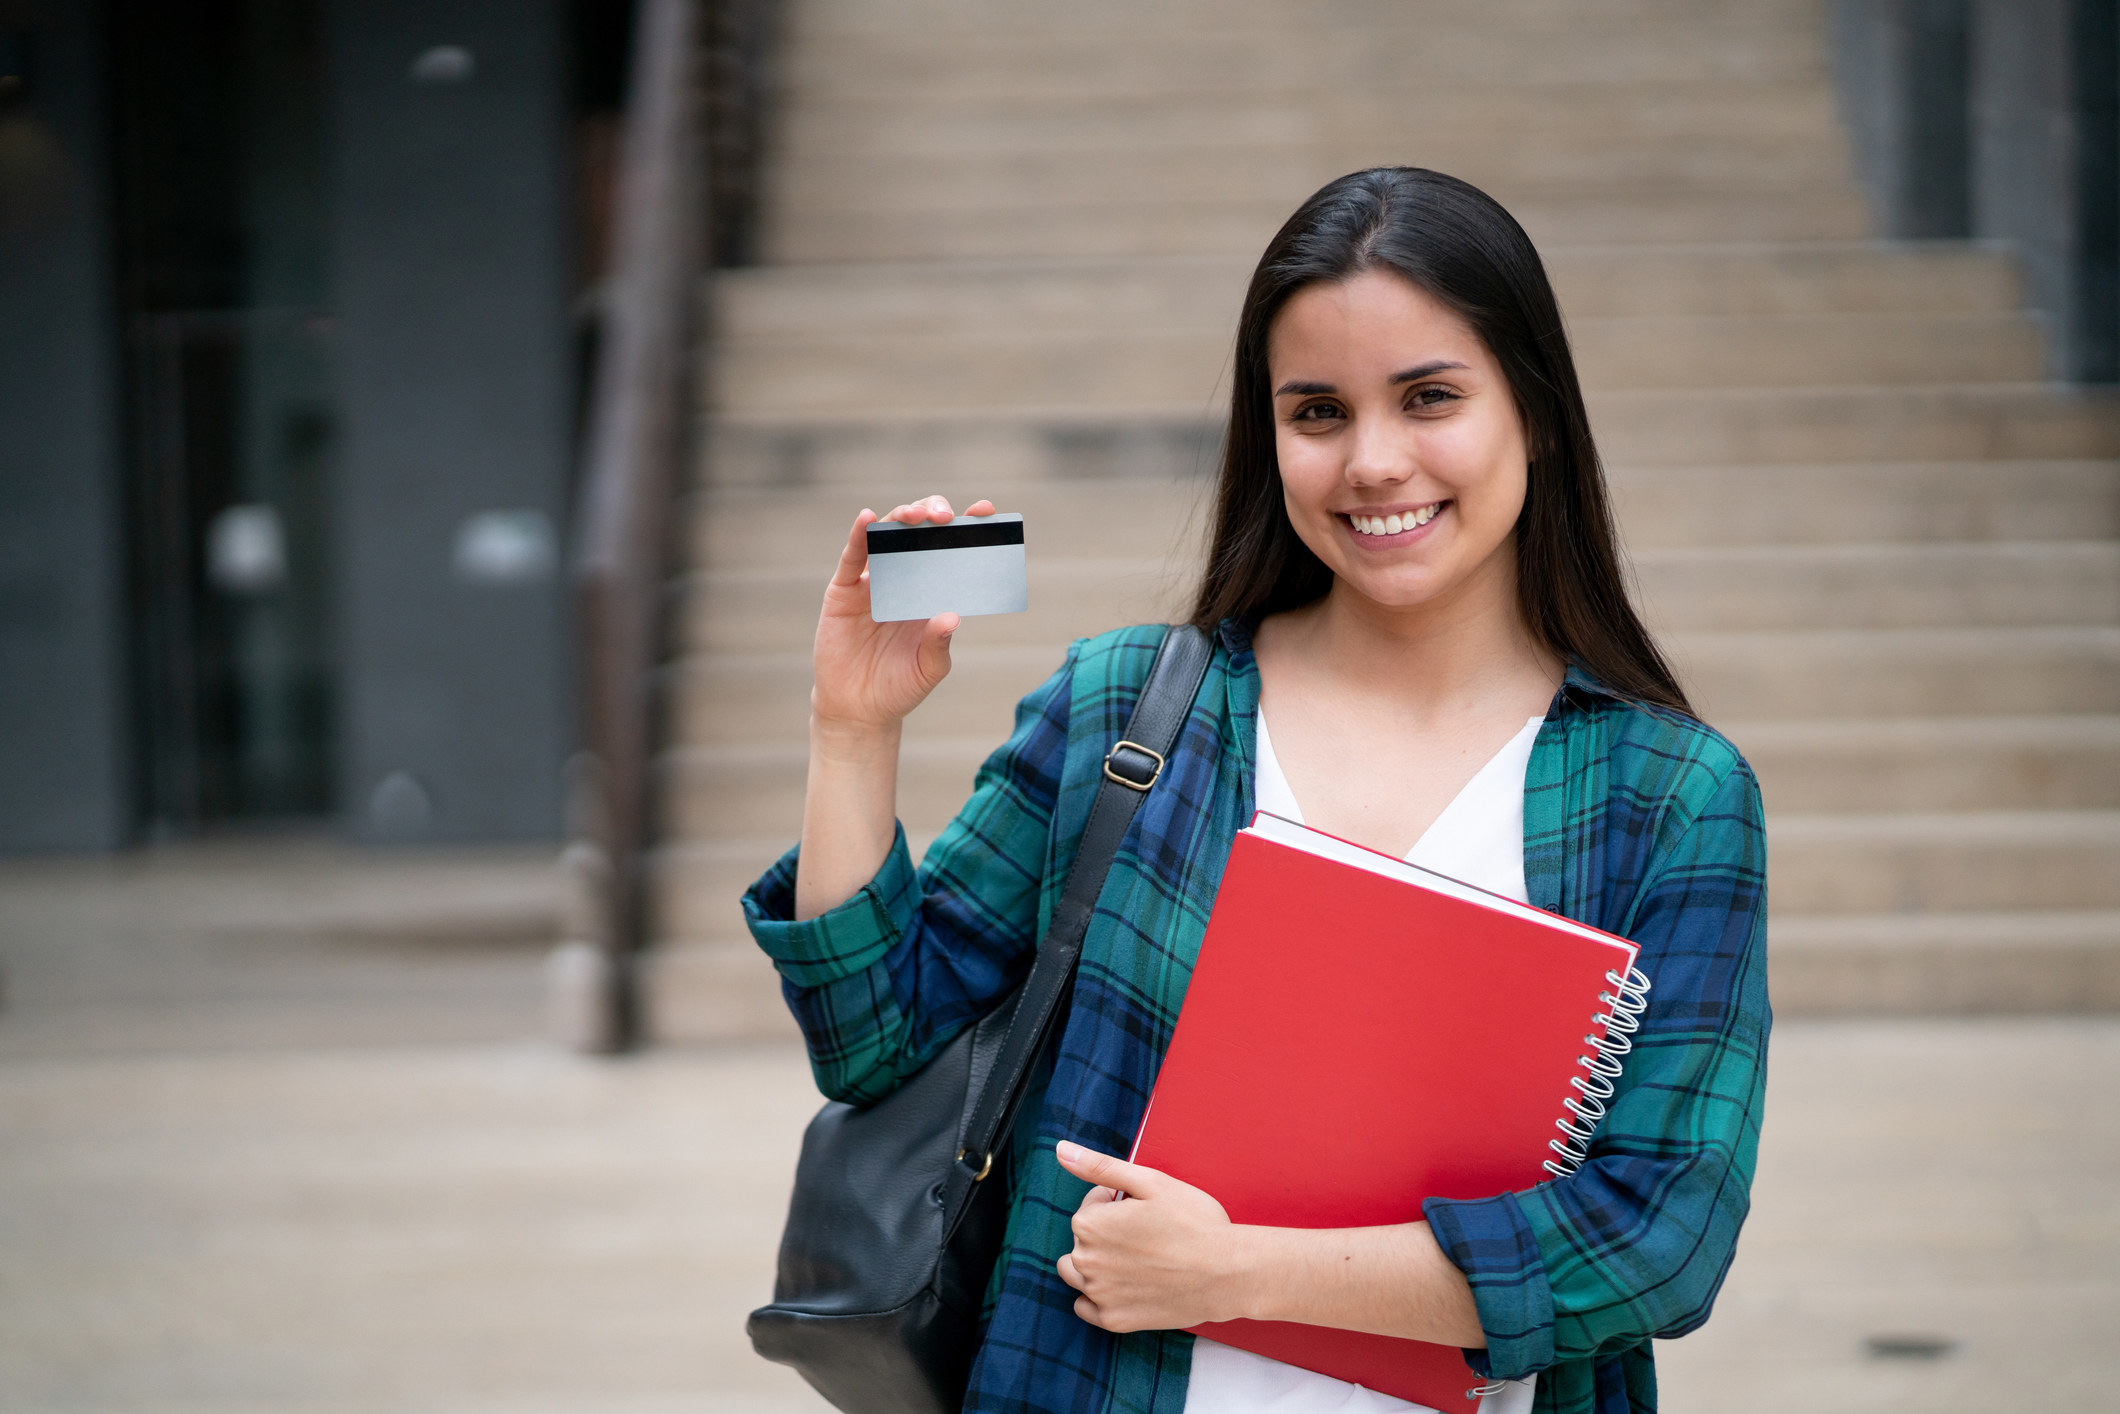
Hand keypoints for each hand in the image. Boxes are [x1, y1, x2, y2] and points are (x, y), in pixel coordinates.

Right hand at [811, 494, 995, 732]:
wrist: (859, 710)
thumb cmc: (899, 687)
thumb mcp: (928, 669)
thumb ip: (939, 643)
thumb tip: (951, 617)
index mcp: (930, 592)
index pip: (951, 551)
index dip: (967, 527)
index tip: (986, 512)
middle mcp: (904, 579)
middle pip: (919, 532)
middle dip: (933, 514)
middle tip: (946, 518)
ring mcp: (873, 581)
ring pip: (887, 535)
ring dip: (901, 517)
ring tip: (916, 515)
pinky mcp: (844, 590)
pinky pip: (852, 557)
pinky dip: (858, 534)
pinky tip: (867, 519)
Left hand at [1054, 1140, 1247, 1332]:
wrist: (1228, 1272)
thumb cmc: (1194, 1221)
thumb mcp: (1149, 1181)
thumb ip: (1099, 1166)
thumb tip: (1060, 1150)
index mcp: (1090, 1224)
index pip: (1091, 1205)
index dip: (1119, 1202)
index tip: (1147, 1209)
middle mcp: (1085, 1261)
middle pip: (1084, 1238)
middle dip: (1107, 1232)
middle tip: (1148, 1234)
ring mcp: (1099, 1294)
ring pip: (1077, 1272)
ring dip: (1095, 1263)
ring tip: (1134, 1259)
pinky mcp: (1114, 1320)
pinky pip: (1086, 1307)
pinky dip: (1098, 1297)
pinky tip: (1126, 1286)